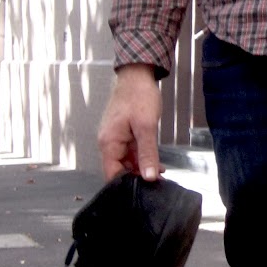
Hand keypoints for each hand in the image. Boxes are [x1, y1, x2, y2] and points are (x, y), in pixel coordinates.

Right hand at [97, 64, 162, 181]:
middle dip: (136, 177)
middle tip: (156, 183)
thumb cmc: (139, 96)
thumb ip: (148, 154)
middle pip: (119, 169)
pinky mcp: (123, 133)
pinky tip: (155, 162)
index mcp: (108, 142)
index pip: (112, 174)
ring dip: (141, 167)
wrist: (138, 75)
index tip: (143, 190)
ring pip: (126, 161)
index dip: (126, 185)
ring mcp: (115, 137)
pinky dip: (141, 157)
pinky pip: (130, 151)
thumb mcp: (147, 128)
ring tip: (159, 173)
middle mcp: (108, 142)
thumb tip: (148, 177)